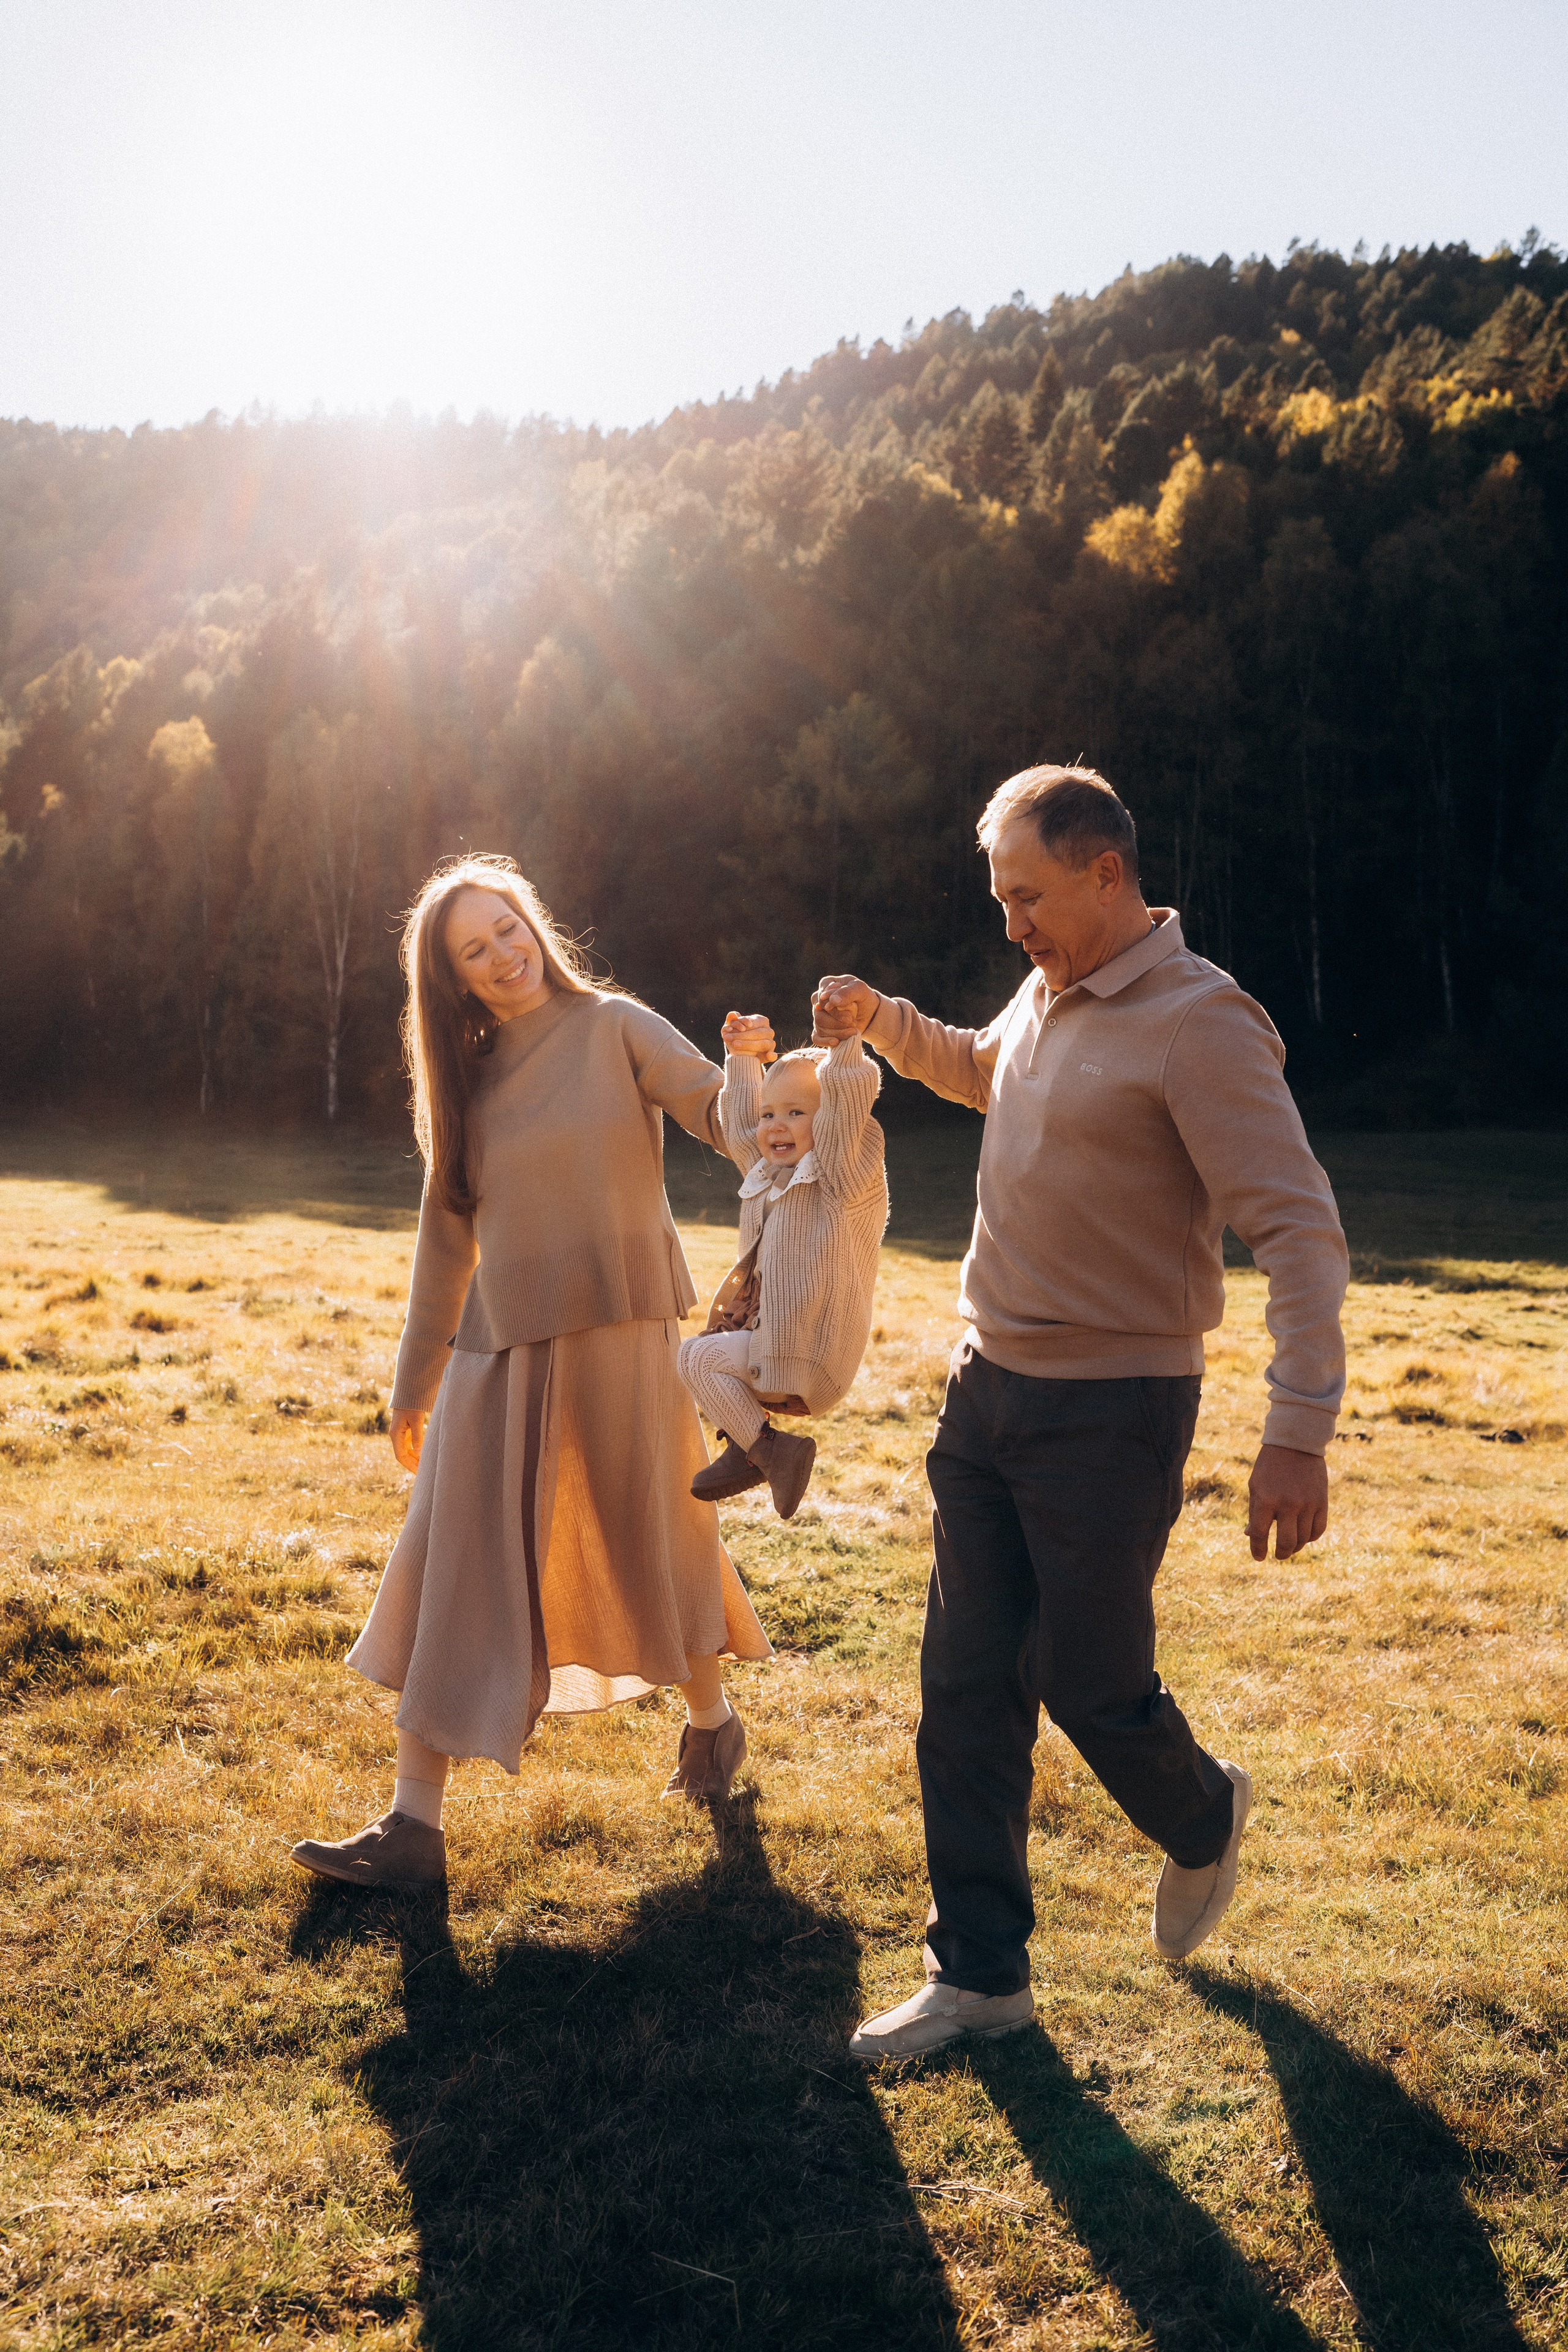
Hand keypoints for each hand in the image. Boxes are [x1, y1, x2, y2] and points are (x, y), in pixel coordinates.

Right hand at [391, 1407, 426, 1473]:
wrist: (409, 1393)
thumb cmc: (412, 1406)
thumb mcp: (416, 1421)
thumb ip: (417, 1437)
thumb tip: (419, 1454)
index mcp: (395, 1435)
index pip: (400, 1456)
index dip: (409, 1465)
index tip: (418, 1473)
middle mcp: (396, 1436)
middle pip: (403, 1455)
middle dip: (412, 1464)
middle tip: (423, 1473)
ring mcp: (400, 1433)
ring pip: (406, 1451)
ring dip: (414, 1459)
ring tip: (424, 1467)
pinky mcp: (405, 1430)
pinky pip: (409, 1445)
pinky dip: (415, 1451)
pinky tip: (422, 1456)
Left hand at [722, 1010, 775, 1061]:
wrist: (741, 1053)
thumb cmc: (738, 1036)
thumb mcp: (734, 1027)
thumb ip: (733, 1020)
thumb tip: (732, 1015)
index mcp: (762, 1021)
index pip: (753, 1023)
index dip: (741, 1025)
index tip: (730, 1028)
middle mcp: (769, 1031)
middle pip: (757, 1033)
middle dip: (741, 1035)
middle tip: (727, 1038)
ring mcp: (771, 1043)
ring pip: (763, 1043)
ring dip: (748, 1044)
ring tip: (735, 1044)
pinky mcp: (770, 1055)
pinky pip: (773, 1056)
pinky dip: (772, 1055)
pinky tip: (768, 1055)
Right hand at [811, 974, 878, 1042]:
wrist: (870, 1013)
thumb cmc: (864, 997)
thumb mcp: (860, 990)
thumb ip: (847, 992)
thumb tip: (832, 1001)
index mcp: (825, 985)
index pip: (821, 998)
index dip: (833, 1009)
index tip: (850, 1013)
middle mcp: (819, 1000)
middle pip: (819, 1015)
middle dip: (837, 1022)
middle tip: (853, 1022)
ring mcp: (819, 1016)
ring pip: (819, 1027)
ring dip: (838, 1031)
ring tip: (853, 1030)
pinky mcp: (822, 1030)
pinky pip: (816, 1038)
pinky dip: (825, 1041)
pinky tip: (837, 1042)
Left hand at [1247, 1443, 1327, 1559]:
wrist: (1296, 1443)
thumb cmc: (1270, 1466)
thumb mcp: (1256, 1486)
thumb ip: (1253, 1512)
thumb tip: (1249, 1535)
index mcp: (1265, 1499)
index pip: (1259, 1535)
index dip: (1258, 1550)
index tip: (1259, 1557)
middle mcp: (1287, 1504)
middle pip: (1286, 1543)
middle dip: (1281, 1554)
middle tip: (1278, 1554)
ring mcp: (1307, 1504)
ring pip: (1304, 1539)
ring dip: (1296, 1547)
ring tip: (1290, 1546)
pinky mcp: (1322, 1502)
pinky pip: (1318, 1530)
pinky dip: (1311, 1537)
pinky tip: (1304, 1536)